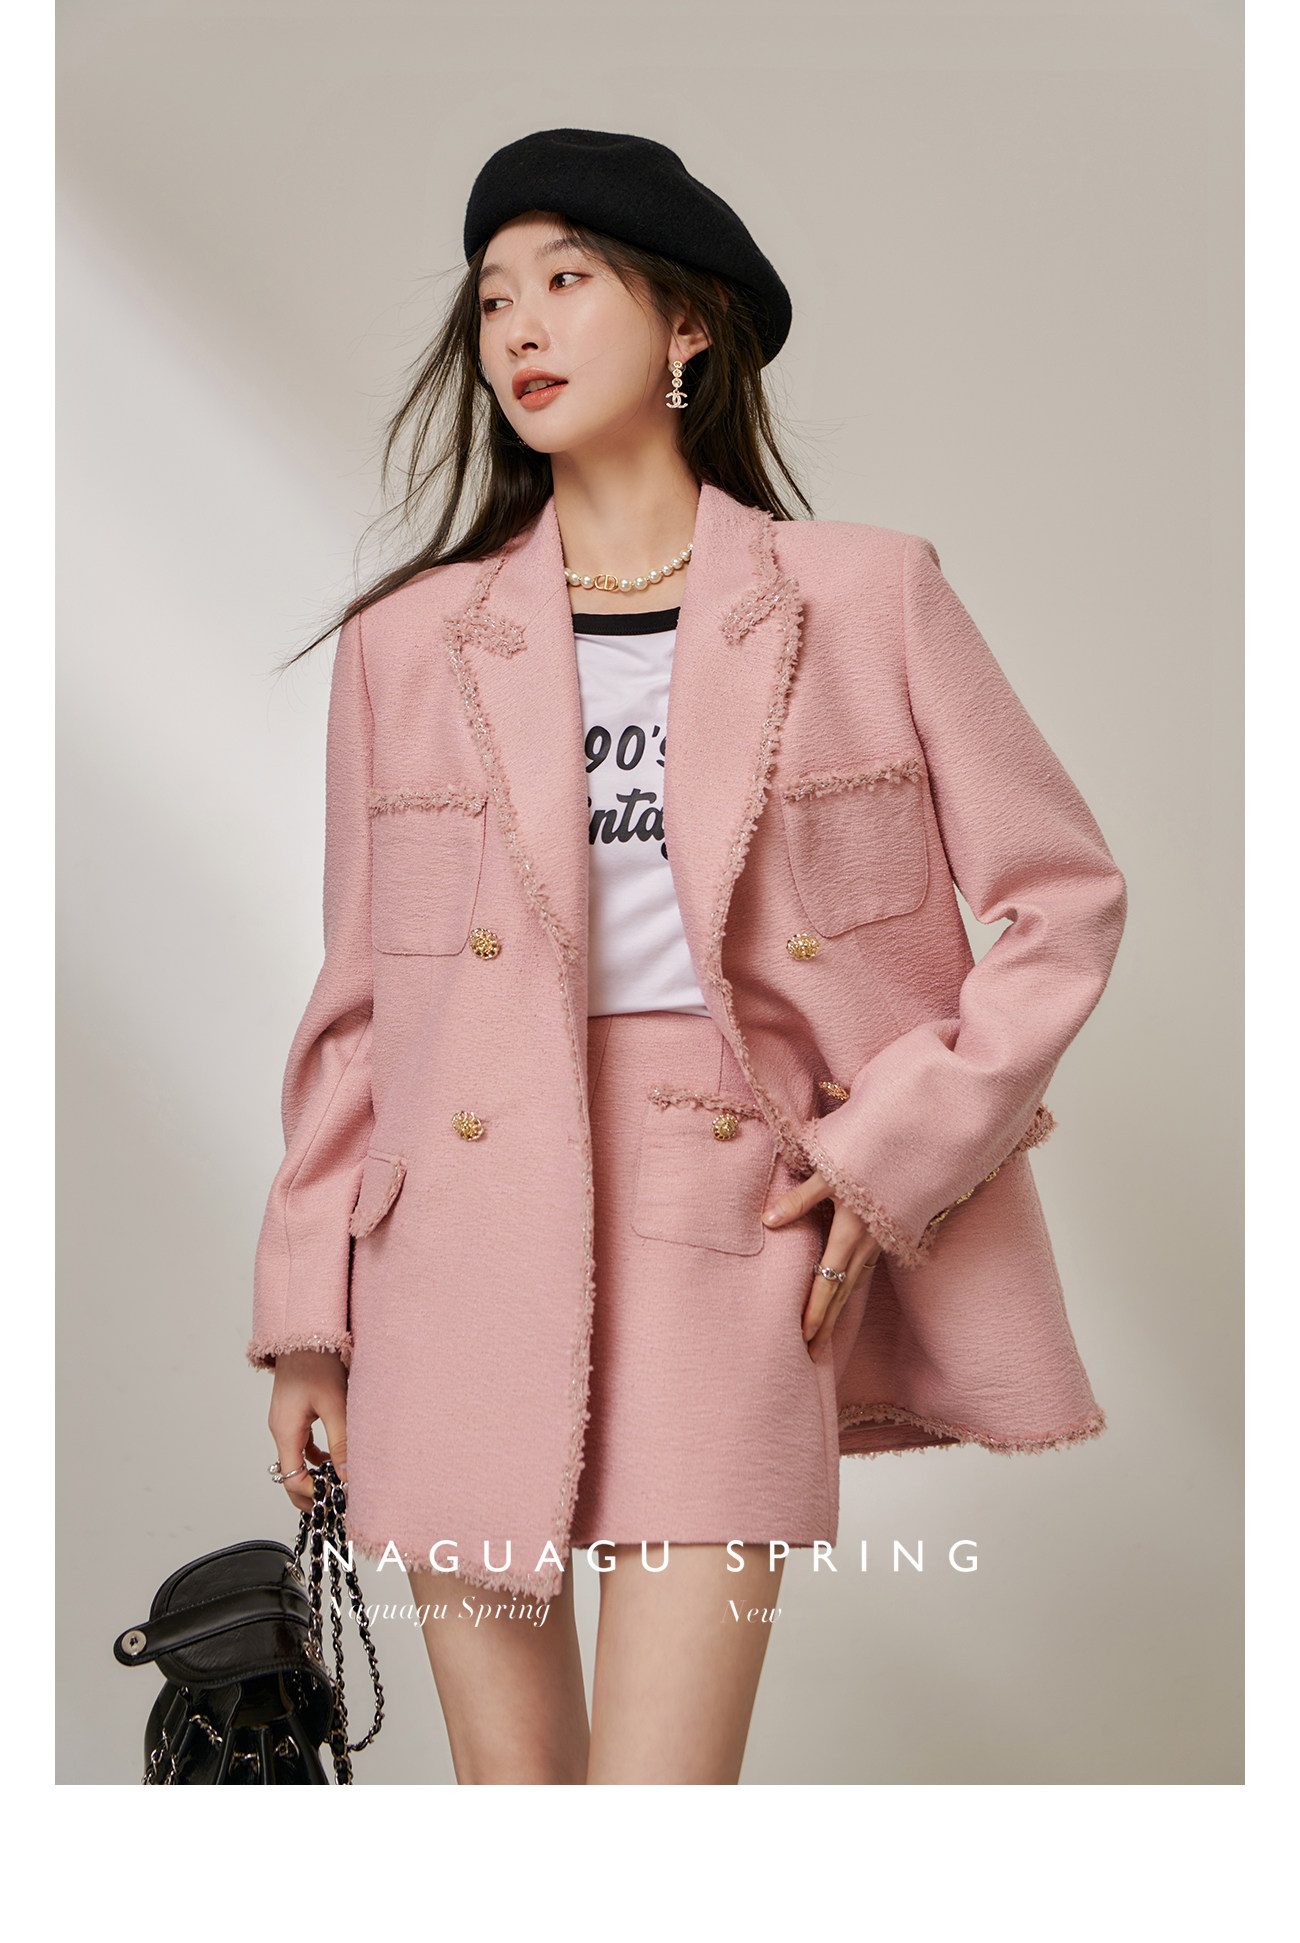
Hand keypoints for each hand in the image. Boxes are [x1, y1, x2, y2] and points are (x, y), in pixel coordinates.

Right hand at [268, 1348, 348, 1513]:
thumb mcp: (336, 1405)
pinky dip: (317, 1456)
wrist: (308, 1330)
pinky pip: (303, 1445)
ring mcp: (287, 1421)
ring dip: (316, 1474)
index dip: (313, 1496)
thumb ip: (341, 1444)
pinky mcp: (295, 1413)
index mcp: (285, 1430)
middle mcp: (281, 1428)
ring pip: (298, 1460)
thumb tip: (347, 1477)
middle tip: (336, 1503)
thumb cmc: (318, 1361)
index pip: (291, 1479)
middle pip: (290, 1474)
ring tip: (340, 1482)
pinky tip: (336, 1456)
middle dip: (312, 1492)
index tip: (336, 1500)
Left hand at [762, 1171, 881, 1355]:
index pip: (827, 1282)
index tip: (805, 1338)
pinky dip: (853, 1287)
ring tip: (826, 1333)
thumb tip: (767, 1220)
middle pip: (842, 1293)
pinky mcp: (890, 1235)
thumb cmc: (874, 1158)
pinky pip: (867, 1269)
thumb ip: (800, 1198)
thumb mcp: (832, 1173)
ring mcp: (881, 1242)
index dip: (816, 1311)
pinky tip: (847, 1290)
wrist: (923, 1151)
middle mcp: (867, 1244)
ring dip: (840, 1309)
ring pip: (856, 1283)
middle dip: (827, 1323)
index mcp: (849, 1234)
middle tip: (812, 1353)